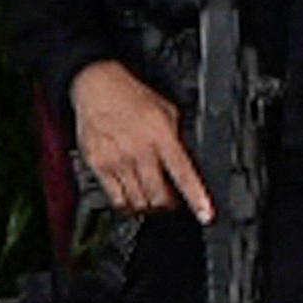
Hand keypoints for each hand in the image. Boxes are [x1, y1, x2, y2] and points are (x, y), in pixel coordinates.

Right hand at [65, 59, 209, 218]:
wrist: (97, 87)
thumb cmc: (132, 97)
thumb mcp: (167, 111)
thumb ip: (177, 138)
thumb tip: (189, 162)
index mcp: (161, 136)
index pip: (183, 174)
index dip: (196, 198)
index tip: (205, 215)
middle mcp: (140, 151)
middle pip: (159, 197)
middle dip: (169, 206)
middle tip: (171, 203)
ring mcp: (118, 161)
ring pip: (138, 202)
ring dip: (148, 207)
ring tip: (151, 200)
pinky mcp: (99, 166)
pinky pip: (116, 199)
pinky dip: (127, 205)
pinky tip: (130, 199)